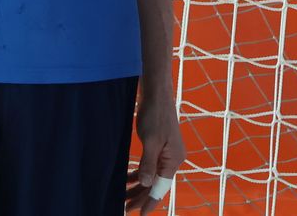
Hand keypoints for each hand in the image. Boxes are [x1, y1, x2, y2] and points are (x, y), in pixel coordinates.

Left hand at [126, 86, 184, 211]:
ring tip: (123, 197)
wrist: (157, 93)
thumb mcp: (150, 140)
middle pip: (156, 184)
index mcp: (173, 160)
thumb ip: (148, 163)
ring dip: (138, 186)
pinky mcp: (160, 147)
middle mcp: (172, 159)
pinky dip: (139, 173)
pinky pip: (150, 166)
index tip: (139, 214)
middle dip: (141, 197)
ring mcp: (166, 153)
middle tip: (124, 208)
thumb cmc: (154, 114)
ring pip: (152, 176)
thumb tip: (145, 184)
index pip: (161, 187)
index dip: (150, 202)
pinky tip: (128, 178)